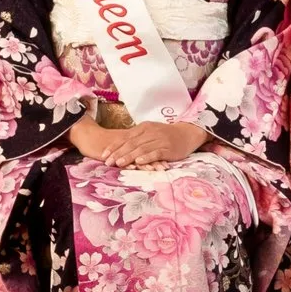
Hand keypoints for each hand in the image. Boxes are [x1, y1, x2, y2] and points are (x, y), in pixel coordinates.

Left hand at [85, 121, 208, 168]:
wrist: (187, 133)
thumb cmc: (166, 135)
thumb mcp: (150, 132)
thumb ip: (137, 138)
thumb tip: (120, 148)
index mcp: (143, 128)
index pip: (125, 137)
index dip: (114, 146)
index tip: (103, 154)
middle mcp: (150, 133)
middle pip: (131, 144)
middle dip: (118, 153)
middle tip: (107, 162)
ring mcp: (159, 140)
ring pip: (141, 148)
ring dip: (129, 156)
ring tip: (119, 163)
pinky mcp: (168, 148)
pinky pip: (156, 153)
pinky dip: (147, 157)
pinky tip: (140, 161)